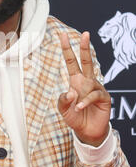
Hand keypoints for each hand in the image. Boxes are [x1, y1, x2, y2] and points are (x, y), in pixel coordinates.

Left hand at [58, 31, 110, 146]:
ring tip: (76, 107)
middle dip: (85, 47)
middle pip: (87, 61)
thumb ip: (63, 100)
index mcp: (75, 81)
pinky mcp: (104, 97)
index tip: (62, 35)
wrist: (87, 132)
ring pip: (89, 82)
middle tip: (85, 34)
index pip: (71, 62)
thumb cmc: (75, 117)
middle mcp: (87, 81)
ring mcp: (96, 88)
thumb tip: (70, 92)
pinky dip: (85, 101)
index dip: (67, 49)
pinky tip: (80, 107)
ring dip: (81, 95)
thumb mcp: (63, 109)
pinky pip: (94, 95)